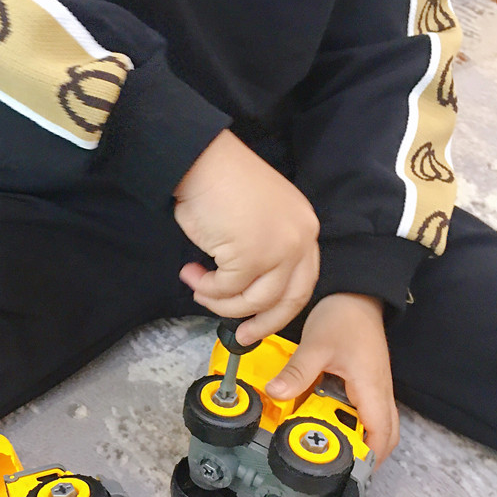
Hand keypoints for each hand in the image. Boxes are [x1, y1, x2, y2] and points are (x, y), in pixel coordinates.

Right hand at [174, 130, 319, 345]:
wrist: (200, 159)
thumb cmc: (220, 184)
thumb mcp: (259, 220)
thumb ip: (266, 253)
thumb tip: (247, 293)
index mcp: (305, 228)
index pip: (304, 283)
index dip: (281, 309)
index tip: (260, 324)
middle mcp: (300, 239)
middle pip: (290, 300)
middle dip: (263, 324)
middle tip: (241, 336)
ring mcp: (280, 248)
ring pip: (255, 300)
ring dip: (222, 302)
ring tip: (199, 289)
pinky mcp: (252, 254)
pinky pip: (227, 289)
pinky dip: (206, 287)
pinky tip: (190, 273)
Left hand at [265, 293, 398, 464]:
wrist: (355, 294)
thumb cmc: (344, 317)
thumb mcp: (316, 345)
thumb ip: (297, 372)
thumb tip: (276, 394)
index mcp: (372, 387)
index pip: (381, 434)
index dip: (369, 458)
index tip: (349, 472)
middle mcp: (379, 391)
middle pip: (385, 436)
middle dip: (366, 455)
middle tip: (338, 464)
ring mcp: (375, 387)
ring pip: (377, 425)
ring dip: (359, 439)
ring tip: (330, 445)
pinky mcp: (366, 382)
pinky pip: (366, 411)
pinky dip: (352, 422)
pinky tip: (328, 420)